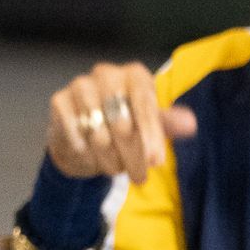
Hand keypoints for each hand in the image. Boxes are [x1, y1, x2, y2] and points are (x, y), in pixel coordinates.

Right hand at [45, 62, 196, 182]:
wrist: (82, 135)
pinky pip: (74, 132)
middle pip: (121, 121)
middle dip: (132, 153)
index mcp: (134, 75)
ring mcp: (80, 86)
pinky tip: (91, 158)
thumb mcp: (149, 126)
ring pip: (97, 131)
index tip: (156, 162)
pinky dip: (84, 151)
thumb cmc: (122, 127)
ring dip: (108, 157)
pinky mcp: (59, 100)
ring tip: (116, 169)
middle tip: (140, 176)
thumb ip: (166, 123)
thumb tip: (190, 124)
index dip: (150, 136)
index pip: (144, 106)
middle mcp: (106, 73)